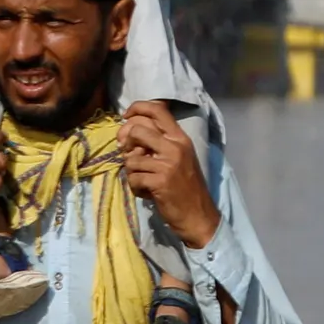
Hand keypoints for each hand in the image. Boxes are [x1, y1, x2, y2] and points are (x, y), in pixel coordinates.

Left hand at [120, 103, 218, 248]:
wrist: (198, 215)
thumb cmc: (186, 187)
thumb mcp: (178, 158)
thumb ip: (159, 143)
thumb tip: (130, 133)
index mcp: (180, 138)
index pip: (157, 109)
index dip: (137, 108)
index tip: (127, 116)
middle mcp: (175, 146)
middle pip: (138, 129)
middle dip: (126, 141)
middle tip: (128, 153)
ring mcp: (167, 164)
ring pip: (131, 157)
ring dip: (131, 171)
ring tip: (143, 180)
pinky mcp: (159, 181)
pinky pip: (133, 178)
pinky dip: (136, 188)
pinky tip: (147, 193)